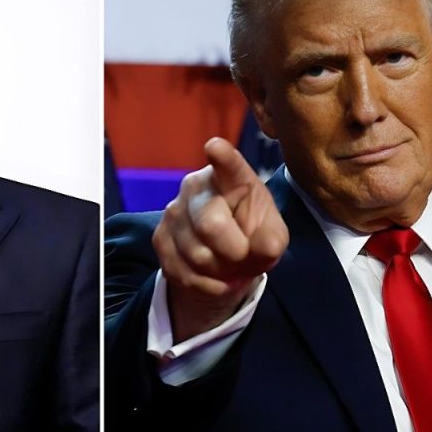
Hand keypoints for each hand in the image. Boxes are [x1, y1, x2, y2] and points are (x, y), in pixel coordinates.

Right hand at [153, 137, 287, 342]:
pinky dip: (207, 284)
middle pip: (211, 225)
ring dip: (221, 271)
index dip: (222, 156)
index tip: (215, 147)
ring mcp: (173, 211)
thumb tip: (263, 248)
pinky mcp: (159, 237)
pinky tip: (213, 274)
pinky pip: (185, 273)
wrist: (224, 258)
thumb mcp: (272, 236)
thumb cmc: (252, 235)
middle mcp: (196, 186)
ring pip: (198, 256)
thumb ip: (272, 240)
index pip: (227, 165)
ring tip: (228, 264)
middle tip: (243, 255)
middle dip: (234, 252)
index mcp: (231, 177)